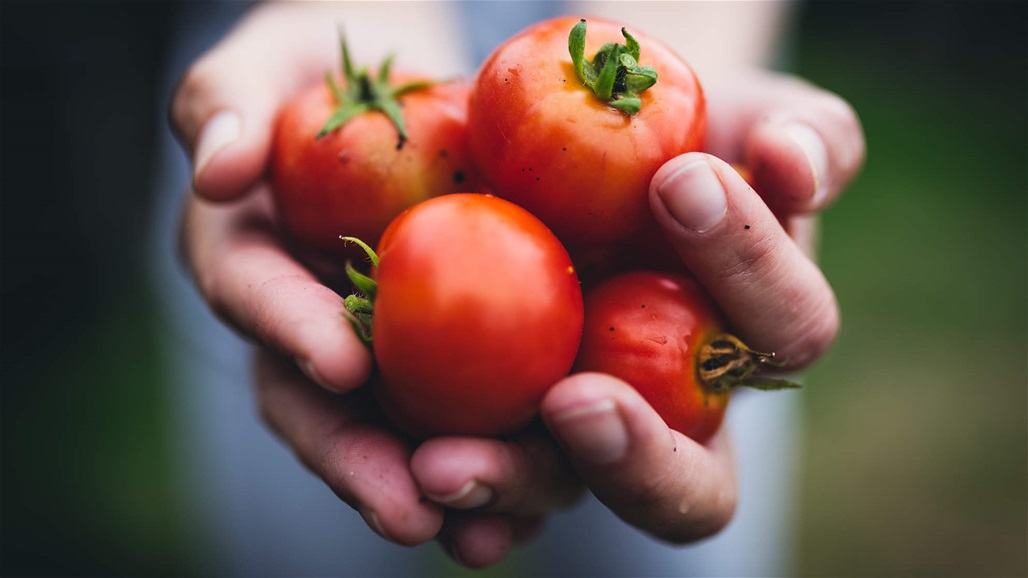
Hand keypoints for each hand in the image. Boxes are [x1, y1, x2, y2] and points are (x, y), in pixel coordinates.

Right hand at [170, 0, 479, 553]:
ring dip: (445, 488)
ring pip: (398, 430)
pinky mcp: (449, 352)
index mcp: (250, 259)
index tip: (341, 362)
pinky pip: (472, 410)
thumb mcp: (268, 59)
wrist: (397, 82)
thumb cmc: (320, 63)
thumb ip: (225, 102)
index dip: (289, 333)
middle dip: (362, 463)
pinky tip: (549, 493)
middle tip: (411, 508)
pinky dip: (506, 455)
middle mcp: (307, 321)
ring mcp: (378, 346)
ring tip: (493, 529)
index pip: (256, 300)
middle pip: (322, 407)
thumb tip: (217, 168)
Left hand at [410, 68, 864, 565]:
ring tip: (441, 465)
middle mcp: (683, 412)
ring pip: (565, 489)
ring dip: (511, 484)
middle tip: (571, 403)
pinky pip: (480, 467)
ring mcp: (590, 425)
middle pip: (688, 486)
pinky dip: (448, 481)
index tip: (678, 179)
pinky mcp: (504, 416)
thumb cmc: (701, 138)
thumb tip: (793, 160)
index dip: (747, 266)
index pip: (786, 327)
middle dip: (637, 459)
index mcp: (762, 338)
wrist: (602, 152)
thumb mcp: (764, 119)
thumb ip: (810, 138)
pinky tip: (403, 468)